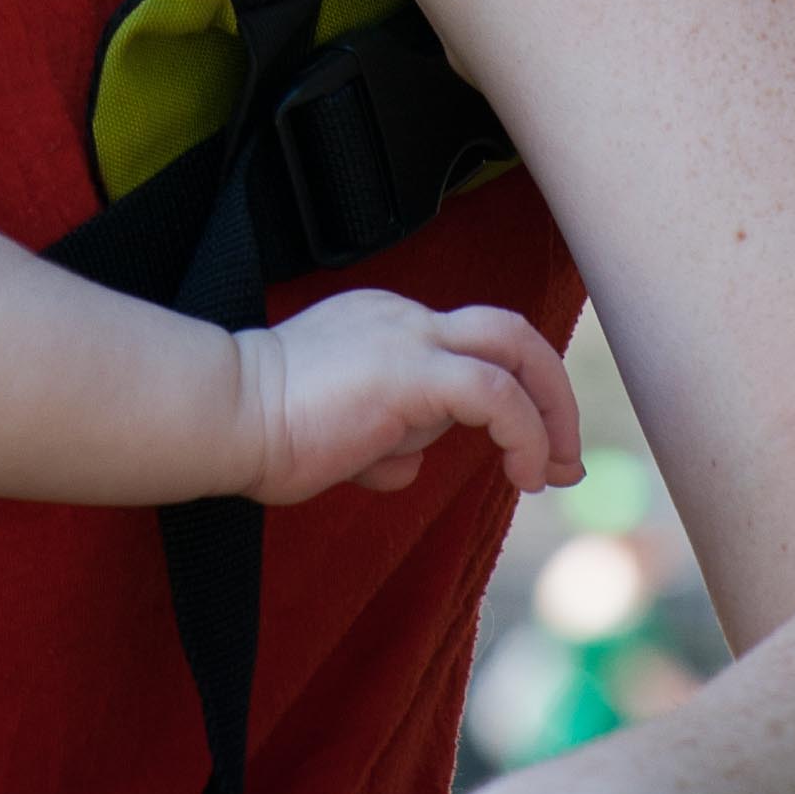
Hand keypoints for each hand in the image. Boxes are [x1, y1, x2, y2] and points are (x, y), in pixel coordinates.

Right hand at [234, 288, 583, 508]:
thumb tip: (405, 466)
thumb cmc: (263, 430)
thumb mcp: (336, 434)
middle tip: (569, 455)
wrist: (225, 414)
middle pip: (508, 329)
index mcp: (383, 325)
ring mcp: (407, 337)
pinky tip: (523, 475)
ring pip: (514, 346)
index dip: (513, 397)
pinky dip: (525, 433)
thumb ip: (379, 440)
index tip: (535, 454)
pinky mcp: (410, 371)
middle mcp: (402, 318)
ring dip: (552, 412)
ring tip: (556, 469)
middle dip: (553, 391)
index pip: (466, 345)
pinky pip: (495, 392)